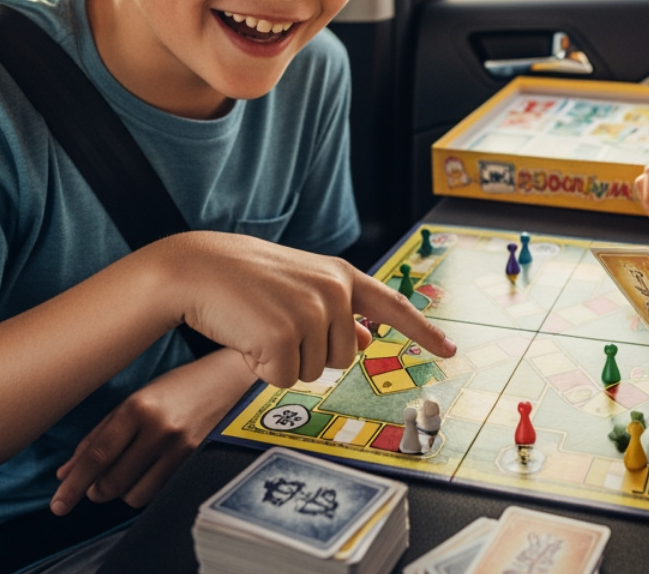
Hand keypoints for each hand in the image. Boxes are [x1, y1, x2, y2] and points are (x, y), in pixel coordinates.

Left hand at [51, 348, 253, 514]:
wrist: (236, 378)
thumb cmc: (182, 385)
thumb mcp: (139, 398)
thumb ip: (101, 434)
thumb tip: (67, 471)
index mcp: (138, 406)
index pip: (97, 455)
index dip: (73, 484)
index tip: (58, 503)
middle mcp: (159, 428)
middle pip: (113, 482)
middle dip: (98, 490)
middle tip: (97, 485)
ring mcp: (182, 446)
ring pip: (135, 494)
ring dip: (124, 491)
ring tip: (131, 472)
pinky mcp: (199, 460)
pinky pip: (160, 491)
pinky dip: (148, 488)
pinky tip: (152, 471)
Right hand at [156, 232, 456, 387]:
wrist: (197, 268)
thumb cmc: (246, 279)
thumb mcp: (300, 286)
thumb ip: (335, 310)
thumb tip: (365, 337)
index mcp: (341, 276)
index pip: (394, 306)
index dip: (424, 331)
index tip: (450, 350)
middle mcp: (334, 292)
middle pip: (344, 358)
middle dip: (311, 354)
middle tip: (276, 324)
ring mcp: (311, 313)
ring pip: (315, 373)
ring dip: (284, 361)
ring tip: (260, 325)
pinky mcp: (284, 336)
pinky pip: (285, 380)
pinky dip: (263, 369)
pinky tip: (247, 337)